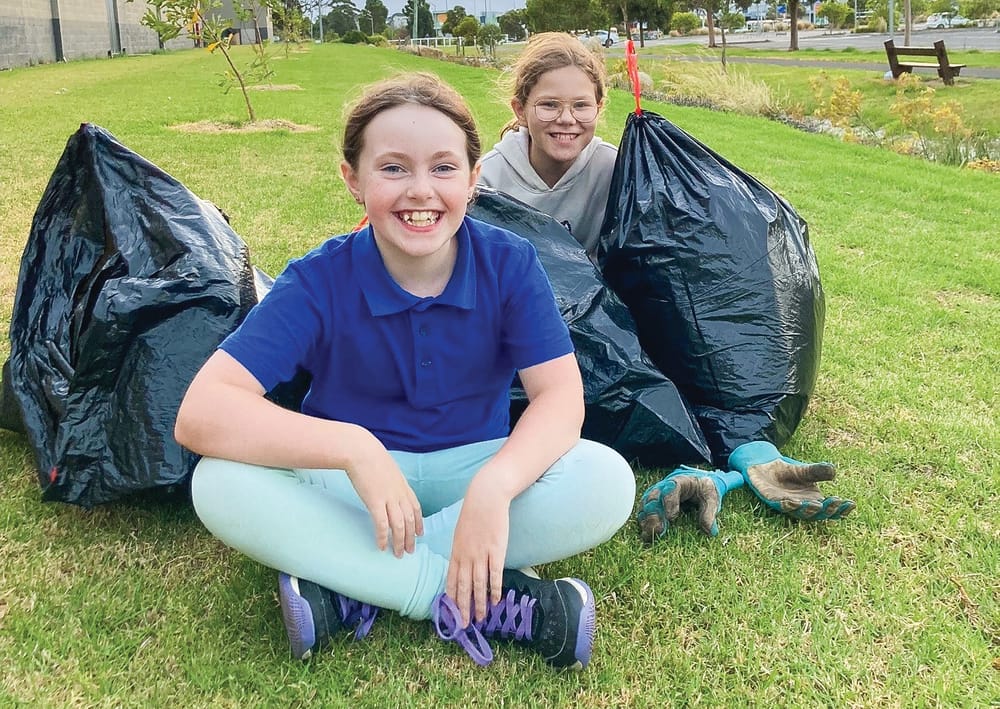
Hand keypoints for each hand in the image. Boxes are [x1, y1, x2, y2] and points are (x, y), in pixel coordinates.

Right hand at [346, 436, 422, 556]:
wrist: (361, 451)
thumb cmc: (371, 457)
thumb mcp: (388, 468)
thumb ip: (392, 480)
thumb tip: (389, 486)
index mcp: (403, 486)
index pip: (416, 508)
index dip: (419, 523)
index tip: (420, 534)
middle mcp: (399, 494)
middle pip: (410, 520)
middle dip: (411, 538)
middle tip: (410, 551)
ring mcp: (389, 498)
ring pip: (399, 525)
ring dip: (400, 542)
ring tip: (398, 554)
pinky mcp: (375, 502)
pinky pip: (382, 524)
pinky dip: (383, 537)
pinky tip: (382, 546)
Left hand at [446, 484, 509, 628]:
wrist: (486, 498)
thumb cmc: (473, 514)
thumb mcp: (460, 533)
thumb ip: (460, 551)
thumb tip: (460, 566)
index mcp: (456, 552)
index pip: (452, 581)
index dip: (452, 598)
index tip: (452, 613)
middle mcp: (466, 556)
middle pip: (463, 587)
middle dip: (463, 608)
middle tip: (464, 625)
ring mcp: (481, 554)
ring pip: (478, 585)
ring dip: (478, 604)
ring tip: (479, 619)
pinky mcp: (496, 550)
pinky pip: (495, 574)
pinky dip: (494, 589)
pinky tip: (495, 601)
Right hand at [636, 466, 743, 541]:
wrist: (695, 482)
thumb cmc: (702, 489)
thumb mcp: (711, 498)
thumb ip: (709, 513)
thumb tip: (711, 532)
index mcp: (679, 482)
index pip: (671, 488)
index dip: (669, 502)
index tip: (671, 517)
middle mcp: (663, 487)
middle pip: (653, 497)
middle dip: (654, 514)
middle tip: (658, 530)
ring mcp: (655, 495)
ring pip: (645, 505)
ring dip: (646, 520)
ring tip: (649, 535)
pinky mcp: (652, 504)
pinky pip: (643, 512)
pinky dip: (644, 523)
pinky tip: (646, 535)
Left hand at [728, 441, 855, 520]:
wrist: (765, 466)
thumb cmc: (788, 472)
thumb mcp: (806, 470)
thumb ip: (818, 471)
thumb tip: (833, 470)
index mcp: (814, 501)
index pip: (830, 510)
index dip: (841, 509)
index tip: (851, 503)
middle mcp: (802, 506)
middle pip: (817, 514)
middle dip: (828, 509)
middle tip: (836, 501)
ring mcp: (787, 505)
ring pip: (799, 512)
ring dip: (808, 509)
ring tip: (817, 504)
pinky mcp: (771, 500)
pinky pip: (779, 505)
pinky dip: (786, 505)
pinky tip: (791, 502)